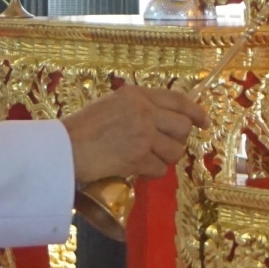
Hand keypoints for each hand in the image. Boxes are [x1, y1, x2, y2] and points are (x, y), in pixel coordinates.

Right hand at [60, 85, 208, 182]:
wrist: (64, 149)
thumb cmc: (83, 129)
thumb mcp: (112, 105)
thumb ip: (139, 108)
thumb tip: (167, 120)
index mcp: (136, 95)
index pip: (178, 100)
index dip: (195, 112)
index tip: (204, 122)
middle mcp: (143, 111)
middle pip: (182, 128)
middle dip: (178, 141)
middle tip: (164, 147)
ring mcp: (142, 134)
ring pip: (174, 151)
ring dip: (163, 159)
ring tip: (144, 158)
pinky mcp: (138, 157)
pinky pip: (159, 169)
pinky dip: (149, 173)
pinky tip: (134, 168)